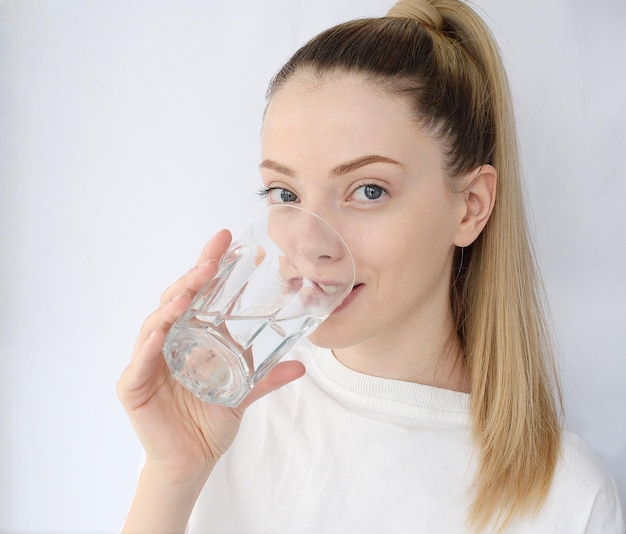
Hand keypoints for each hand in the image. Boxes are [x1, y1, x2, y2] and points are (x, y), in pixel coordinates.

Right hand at [117, 229, 304, 484]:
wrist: (191, 461)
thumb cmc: (208, 421)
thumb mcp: (243, 392)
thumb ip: (267, 377)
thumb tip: (302, 364)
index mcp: (189, 336)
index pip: (197, 294)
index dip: (208, 266)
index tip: (226, 241)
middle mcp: (167, 341)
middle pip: (177, 300)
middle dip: (194, 276)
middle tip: (212, 258)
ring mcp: (148, 361)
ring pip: (155, 323)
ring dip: (172, 305)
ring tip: (190, 291)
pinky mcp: (134, 385)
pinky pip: (140, 362)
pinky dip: (148, 345)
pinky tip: (159, 332)